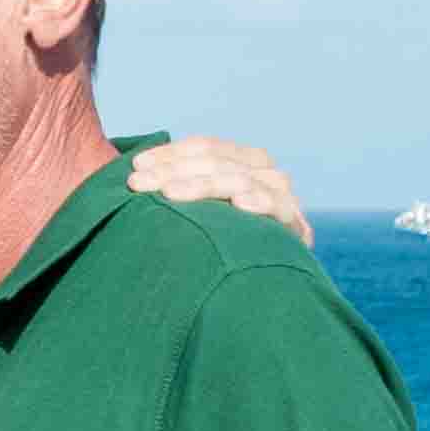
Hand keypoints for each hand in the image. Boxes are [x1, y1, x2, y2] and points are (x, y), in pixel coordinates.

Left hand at [131, 135, 312, 248]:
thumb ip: (177, 186)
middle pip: (217, 162)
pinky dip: (261, 202)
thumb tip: (135, 172)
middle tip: (137, 183)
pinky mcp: (295, 224)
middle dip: (173, 171)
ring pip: (240, 180)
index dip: (170, 154)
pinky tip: (239, 205)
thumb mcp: (197, 210)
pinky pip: (278, 207)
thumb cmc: (216, 242)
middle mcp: (265, 173)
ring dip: (202, 185)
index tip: (135, 166)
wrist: (260, 283)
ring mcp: (282, 196)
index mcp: (243, 161)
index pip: (206, 148)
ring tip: (169, 193)